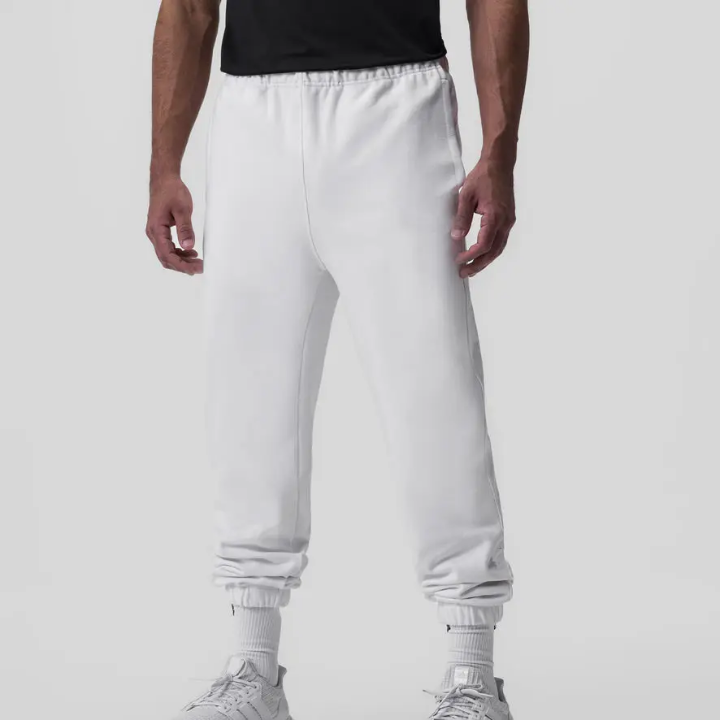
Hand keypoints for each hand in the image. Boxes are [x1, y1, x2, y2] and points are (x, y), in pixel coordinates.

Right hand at [146, 175, 203, 274]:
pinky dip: (179, 253)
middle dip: (183, 266)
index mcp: (156, 230)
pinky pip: (168, 247)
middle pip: (166, 259)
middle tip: (200, 268)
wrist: (164, 180)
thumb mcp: (182, 209)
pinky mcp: (160, 231)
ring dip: (181, 261)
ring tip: (197, 261)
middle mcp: (153, 234)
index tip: (197, 268)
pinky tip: (191, 252)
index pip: (167, 255)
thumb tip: (188, 246)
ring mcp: (155, 233)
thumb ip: (185, 229)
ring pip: (166, 254)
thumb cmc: (172, 191)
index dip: (182, 265)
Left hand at [451, 159, 515, 277]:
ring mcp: (509, 221)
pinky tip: (481, 255)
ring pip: (499, 248)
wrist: (500, 163)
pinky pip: (501, 241)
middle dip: (478, 264)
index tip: (458, 260)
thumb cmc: (483, 176)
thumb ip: (461, 217)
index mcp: (495, 216)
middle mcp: (505, 221)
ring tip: (471, 269)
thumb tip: (456, 237)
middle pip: (493, 252)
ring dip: (485, 260)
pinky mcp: (508, 219)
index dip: (471, 255)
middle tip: (463, 273)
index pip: (484, 244)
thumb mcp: (466, 195)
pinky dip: (491, 251)